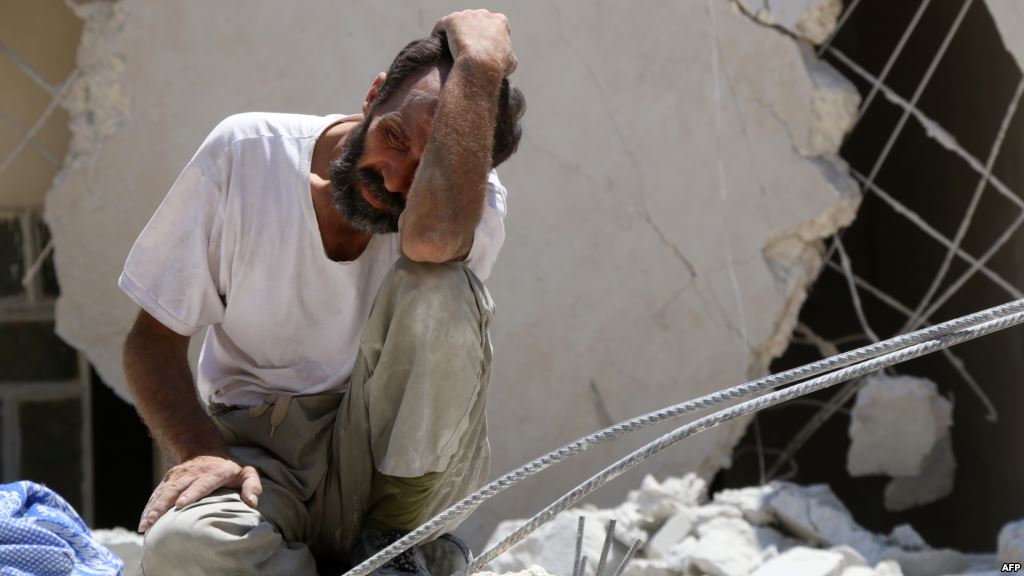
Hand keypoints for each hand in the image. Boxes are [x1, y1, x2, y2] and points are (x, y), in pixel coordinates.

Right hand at [137, 454, 261, 532]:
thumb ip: (252, 485)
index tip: (182, 504)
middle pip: (177, 488)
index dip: (192, 493)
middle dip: (165, 504)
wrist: (206, 451)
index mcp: (213, 473)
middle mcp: (193, 473)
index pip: (202, 483)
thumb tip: (252, 503)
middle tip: (155, 520)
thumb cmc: (229, 470)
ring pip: (163, 492)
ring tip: (146, 524)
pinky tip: (143, 522)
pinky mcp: (168, 480)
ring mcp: (178, 476)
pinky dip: (149, 507)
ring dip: (153, 508)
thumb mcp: (245, 473)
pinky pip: (157, 494)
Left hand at [432, 9, 516, 75]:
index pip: (493, 26)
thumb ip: (508, 56)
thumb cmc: (497, 65)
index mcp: (500, 22)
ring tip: (448, 48)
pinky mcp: (452, 20)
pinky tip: (437, 44)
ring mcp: (467, 15)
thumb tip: (507, 59)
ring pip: (458, 23)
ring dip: (454, 33)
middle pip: (474, 22)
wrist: (480, 63)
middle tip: (466, 49)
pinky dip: (439, 33)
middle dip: (471, 33)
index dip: (487, 37)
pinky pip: (442, 25)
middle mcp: (484, 14)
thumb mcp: (511, 63)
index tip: (483, 49)